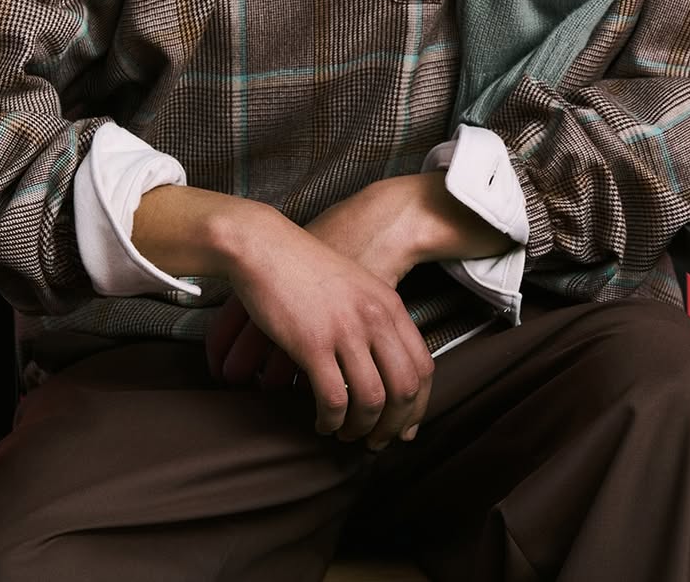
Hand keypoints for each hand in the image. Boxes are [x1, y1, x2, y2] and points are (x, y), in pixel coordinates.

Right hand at [215, 208, 432, 448]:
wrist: (265, 246)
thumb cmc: (305, 267)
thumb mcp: (356, 286)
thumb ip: (376, 319)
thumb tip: (388, 364)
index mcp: (389, 305)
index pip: (423, 367)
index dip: (417, 406)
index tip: (404, 426)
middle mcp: (374, 318)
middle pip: (404, 389)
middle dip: (393, 425)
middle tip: (376, 441)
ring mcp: (345, 331)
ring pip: (371, 400)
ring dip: (361, 428)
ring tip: (345, 433)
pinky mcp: (312, 343)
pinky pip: (333, 399)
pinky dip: (330, 420)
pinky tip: (322, 422)